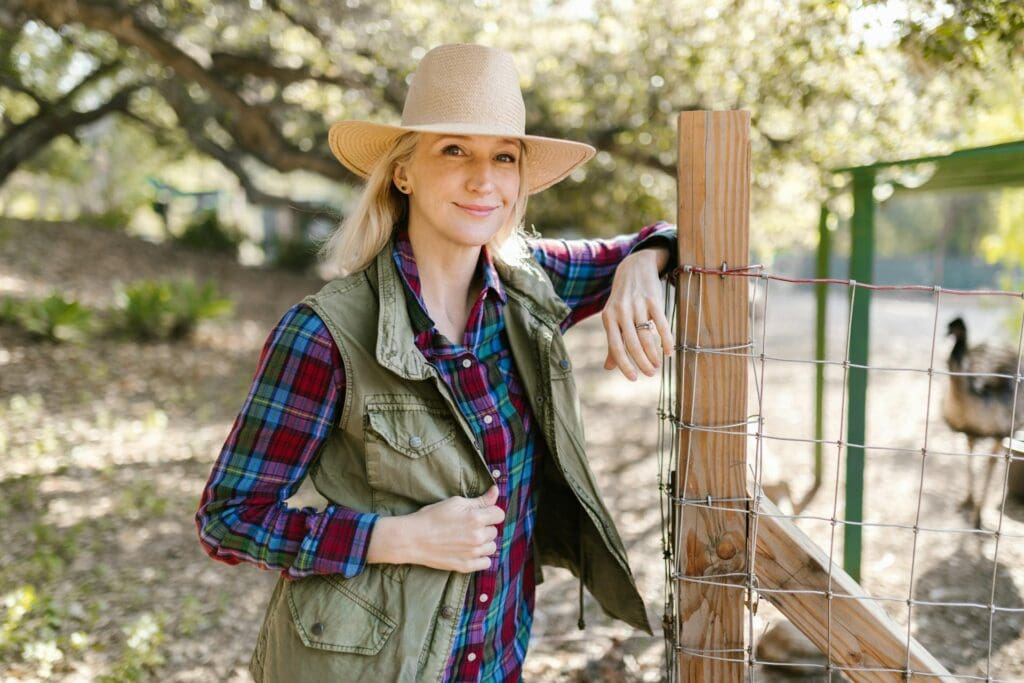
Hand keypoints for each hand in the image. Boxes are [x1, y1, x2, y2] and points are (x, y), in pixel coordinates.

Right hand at [368, 486, 504, 572]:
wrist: (413, 539)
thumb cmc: (431, 517)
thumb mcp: (455, 503)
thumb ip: (479, 500)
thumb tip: (496, 491)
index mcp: (476, 518)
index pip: (499, 515)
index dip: (491, 512)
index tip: (481, 513)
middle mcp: (477, 537)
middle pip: (494, 530)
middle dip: (485, 527)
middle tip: (468, 525)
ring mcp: (472, 553)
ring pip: (492, 546)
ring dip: (484, 542)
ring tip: (469, 538)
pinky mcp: (466, 566)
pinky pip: (486, 562)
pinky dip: (481, 557)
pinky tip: (470, 551)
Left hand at [601, 249, 674, 380]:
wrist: (634, 267)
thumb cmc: (623, 299)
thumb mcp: (614, 317)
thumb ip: (613, 342)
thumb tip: (609, 367)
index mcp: (608, 318)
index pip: (615, 346)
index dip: (624, 364)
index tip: (633, 378)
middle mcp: (621, 311)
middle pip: (632, 344)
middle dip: (642, 362)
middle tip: (651, 374)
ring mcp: (637, 304)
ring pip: (646, 336)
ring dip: (653, 354)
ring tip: (658, 365)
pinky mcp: (654, 299)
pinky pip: (661, 324)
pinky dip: (666, 340)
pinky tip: (669, 351)